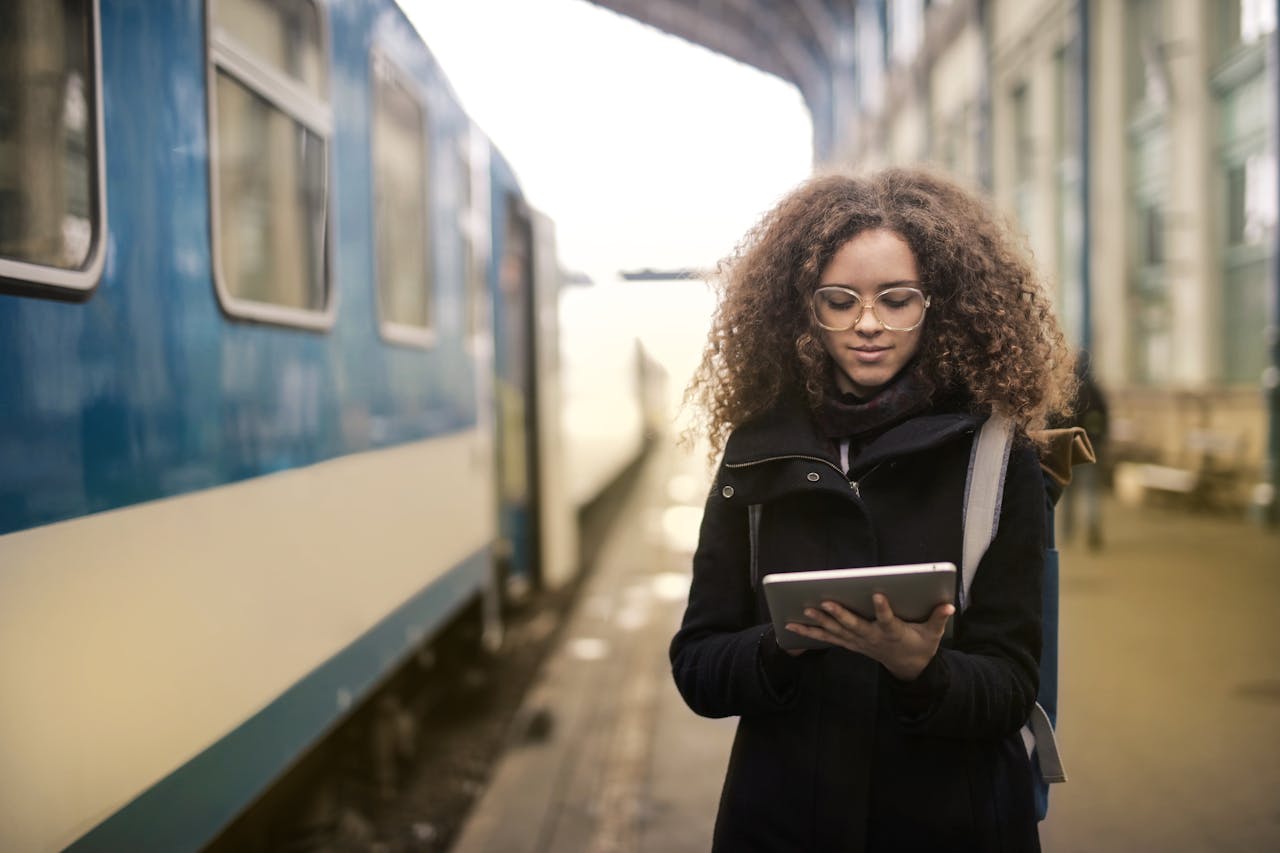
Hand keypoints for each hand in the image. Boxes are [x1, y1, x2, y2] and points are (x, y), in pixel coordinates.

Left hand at [784, 594, 953, 680]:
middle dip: (839, 614)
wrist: (909, 668)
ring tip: (802, 612)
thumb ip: (938, 619)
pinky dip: (811, 633)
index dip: (883, 609)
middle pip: (854, 626)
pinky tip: (793, 627)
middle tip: (825, 602)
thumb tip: (949, 606)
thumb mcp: (933, 635)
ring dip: (819, 623)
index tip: (878, 594)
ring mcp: (859, 643)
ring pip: (837, 632)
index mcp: (894, 633)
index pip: (888, 620)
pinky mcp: (851, 644)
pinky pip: (829, 638)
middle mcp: (873, 638)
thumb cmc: (920, 646)